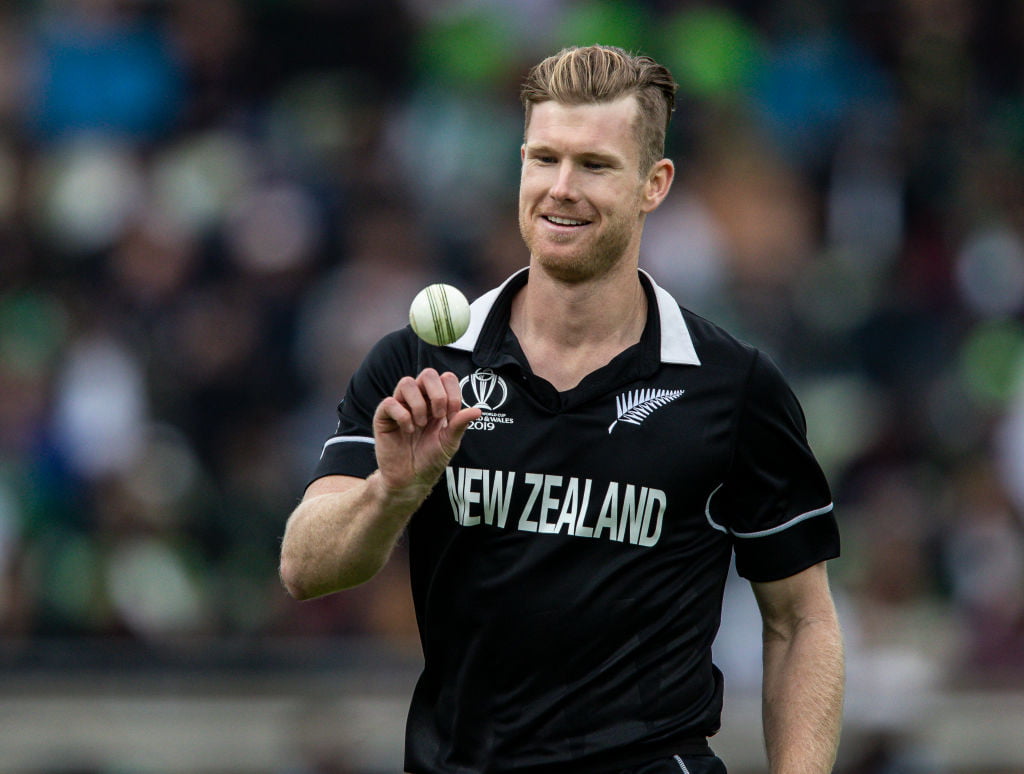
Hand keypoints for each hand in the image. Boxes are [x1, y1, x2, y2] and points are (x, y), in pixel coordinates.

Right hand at [372, 368, 481, 497]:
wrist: (411, 479)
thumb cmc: (430, 459)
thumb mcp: (450, 442)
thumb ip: (460, 424)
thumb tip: (478, 410)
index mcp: (436, 402)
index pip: (446, 378)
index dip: (452, 393)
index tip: (451, 416)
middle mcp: (418, 399)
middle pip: (428, 374)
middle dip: (437, 394)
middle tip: (438, 416)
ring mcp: (400, 406)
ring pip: (407, 383)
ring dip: (419, 404)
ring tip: (421, 424)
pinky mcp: (383, 417)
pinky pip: (390, 402)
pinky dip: (403, 416)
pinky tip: (408, 431)